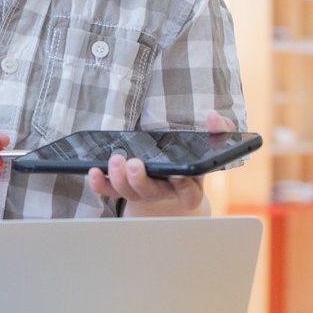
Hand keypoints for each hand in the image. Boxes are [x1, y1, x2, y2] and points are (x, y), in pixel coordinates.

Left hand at [86, 112, 237, 216]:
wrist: (174, 194)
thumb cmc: (192, 166)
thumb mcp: (208, 151)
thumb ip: (219, 133)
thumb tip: (215, 117)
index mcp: (190, 189)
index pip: (188, 192)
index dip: (183, 185)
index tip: (177, 173)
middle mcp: (165, 194)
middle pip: (150, 192)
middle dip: (140, 179)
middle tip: (134, 164)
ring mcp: (143, 195)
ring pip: (128, 192)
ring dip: (118, 177)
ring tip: (115, 159)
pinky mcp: (126, 192)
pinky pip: (111, 192)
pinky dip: (101, 184)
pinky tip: (93, 171)